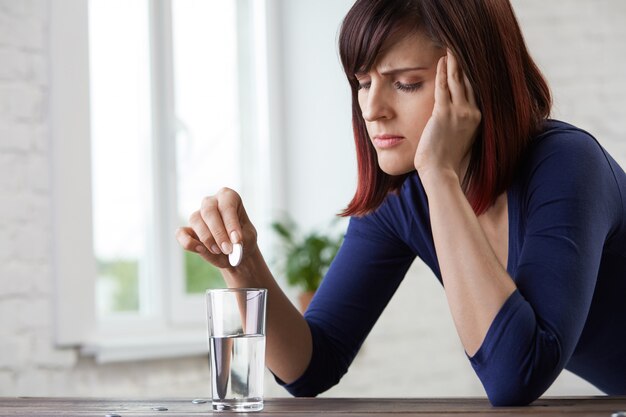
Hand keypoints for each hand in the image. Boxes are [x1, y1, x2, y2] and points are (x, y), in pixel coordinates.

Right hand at [175, 187, 256, 268]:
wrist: (235, 251)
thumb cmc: (243, 239)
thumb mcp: (249, 238)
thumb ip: (241, 239)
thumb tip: (228, 242)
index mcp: (228, 197)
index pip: (227, 205)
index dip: (231, 223)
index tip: (237, 240)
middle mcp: (211, 202)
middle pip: (209, 210)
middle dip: (218, 232)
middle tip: (227, 249)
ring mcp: (198, 214)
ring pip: (195, 220)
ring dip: (206, 238)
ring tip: (219, 251)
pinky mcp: (188, 229)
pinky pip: (181, 233)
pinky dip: (188, 242)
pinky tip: (200, 249)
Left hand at [414, 50, 480, 181]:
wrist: (440, 172)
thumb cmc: (446, 161)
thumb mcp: (459, 140)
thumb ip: (460, 127)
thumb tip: (455, 122)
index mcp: (477, 119)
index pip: (475, 91)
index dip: (472, 75)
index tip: (470, 62)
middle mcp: (472, 113)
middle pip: (469, 82)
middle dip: (465, 64)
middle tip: (461, 48)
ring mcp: (460, 113)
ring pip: (458, 80)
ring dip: (454, 63)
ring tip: (451, 48)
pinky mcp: (444, 113)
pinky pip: (444, 87)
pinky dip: (442, 72)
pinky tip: (441, 60)